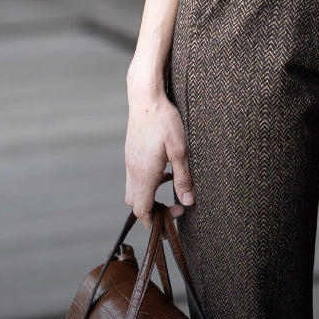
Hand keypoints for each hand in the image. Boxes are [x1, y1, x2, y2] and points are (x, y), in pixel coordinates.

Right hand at [124, 84, 194, 223]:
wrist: (145, 97)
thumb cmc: (164, 120)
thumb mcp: (180, 150)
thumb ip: (183, 178)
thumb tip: (188, 201)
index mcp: (144, 174)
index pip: (141, 210)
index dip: (154, 221)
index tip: (172, 218)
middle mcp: (133, 170)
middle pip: (135, 203)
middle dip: (151, 212)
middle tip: (171, 212)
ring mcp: (130, 160)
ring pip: (135, 189)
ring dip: (150, 196)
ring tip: (171, 192)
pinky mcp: (132, 152)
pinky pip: (136, 176)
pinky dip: (149, 182)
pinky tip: (165, 172)